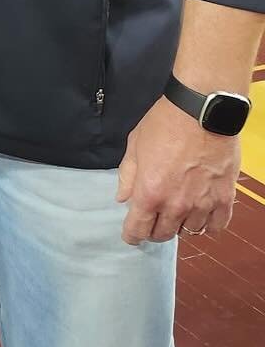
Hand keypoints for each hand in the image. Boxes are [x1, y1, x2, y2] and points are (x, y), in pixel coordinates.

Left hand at [117, 94, 240, 243]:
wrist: (202, 111)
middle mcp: (175, 205)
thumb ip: (127, 176)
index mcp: (149, 193)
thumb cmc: (165, 124)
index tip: (132, 234)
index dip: (132, 235)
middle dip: (154, 230)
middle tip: (154, 219)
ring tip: (178, 212)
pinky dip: (208, 225)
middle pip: (163, 234)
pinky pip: (217, 225)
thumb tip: (123, 198)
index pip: (137, 230)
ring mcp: (202, 204)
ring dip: (180, 225)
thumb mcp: (134, 146)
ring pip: (189, 231)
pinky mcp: (224, 198)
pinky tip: (201, 216)